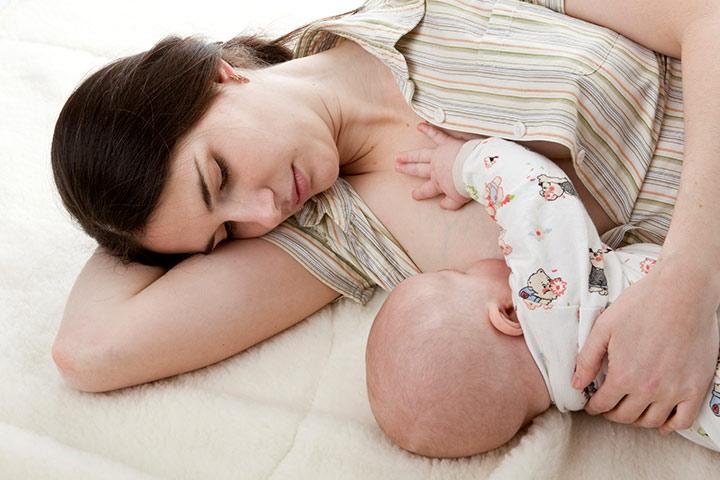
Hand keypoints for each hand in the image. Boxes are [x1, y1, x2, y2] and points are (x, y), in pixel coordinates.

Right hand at [395, 122, 470, 209]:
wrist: (472, 170)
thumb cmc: (466, 185)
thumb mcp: (458, 200)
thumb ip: (449, 204)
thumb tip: (442, 205)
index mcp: (438, 183)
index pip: (427, 190)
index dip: (420, 193)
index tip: (414, 194)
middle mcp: (435, 169)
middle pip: (418, 170)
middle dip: (407, 169)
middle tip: (397, 167)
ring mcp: (439, 155)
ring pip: (421, 155)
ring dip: (409, 155)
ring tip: (398, 155)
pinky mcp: (446, 143)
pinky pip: (436, 135)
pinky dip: (428, 129)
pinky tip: (420, 125)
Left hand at [572, 257, 718, 434]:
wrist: (682, 293)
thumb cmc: (640, 305)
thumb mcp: (604, 328)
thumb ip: (588, 359)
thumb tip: (576, 384)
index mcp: (623, 375)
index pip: (603, 404)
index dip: (593, 407)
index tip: (591, 405)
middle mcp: (648, 389)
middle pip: (626, 416)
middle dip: (611, 414)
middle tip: (608, 407)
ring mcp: (675, 390)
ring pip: (651, 421)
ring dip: (637, 420)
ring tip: (629, 410)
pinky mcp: (696, 387)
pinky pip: (683, 420)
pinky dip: (670, 425)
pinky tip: (660, 420)